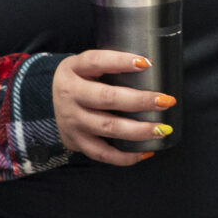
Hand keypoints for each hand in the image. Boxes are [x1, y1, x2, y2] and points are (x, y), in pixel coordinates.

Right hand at [50, 50, 174, 165]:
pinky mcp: (76, 142)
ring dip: (138, 130)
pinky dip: (126, 156)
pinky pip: (102, 153)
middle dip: (140, 101)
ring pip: (108, 127)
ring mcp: (72, 121)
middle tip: (166, 101)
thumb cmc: (82, 81)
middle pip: (107, 98)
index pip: (95, 61)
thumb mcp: (86, 66)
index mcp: (73, 69)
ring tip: (161, 129)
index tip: (146, 63)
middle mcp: (69, 95)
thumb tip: (151, 67)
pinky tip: (146, 151)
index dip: (120, 61)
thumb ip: (109, 65)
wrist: (51, 105)